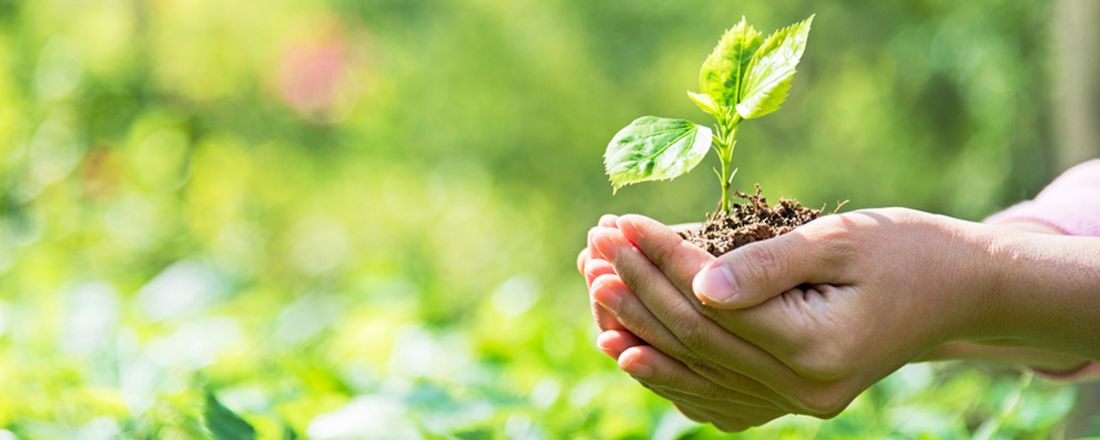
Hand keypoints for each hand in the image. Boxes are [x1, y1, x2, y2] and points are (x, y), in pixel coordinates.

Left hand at [583, 209, 1002, 427]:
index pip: (715, 305)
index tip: (622, 225)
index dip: (663, 261)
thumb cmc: (907, 251)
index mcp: (818, 347)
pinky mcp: (791, 399)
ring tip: (595, 292)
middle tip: (593, 252)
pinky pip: (716, 395)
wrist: (959, 292)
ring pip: (698, 371)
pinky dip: (670, 373)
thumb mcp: (844, 241)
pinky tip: (628, 353)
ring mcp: (797, 403)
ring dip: (640, 331)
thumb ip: (769, 265)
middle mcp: (804, 389)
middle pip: (698, 340)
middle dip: (640, 291)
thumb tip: (700, 285)